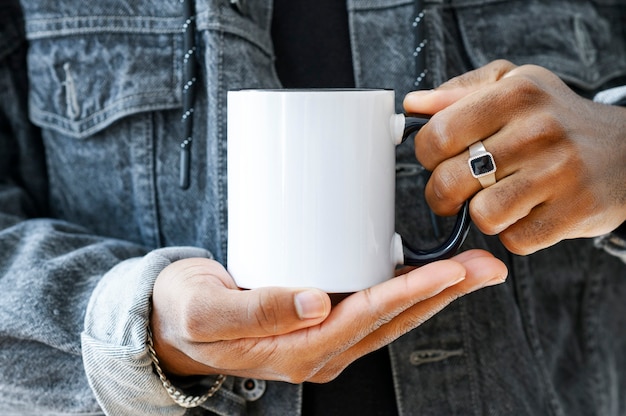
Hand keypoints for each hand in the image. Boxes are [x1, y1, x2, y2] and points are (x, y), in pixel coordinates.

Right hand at [150, 251, 505, 382]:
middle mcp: (319, 351)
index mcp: (296, 352)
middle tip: (485, 266)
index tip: (450, 271)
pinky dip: (403, 289)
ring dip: (432, 292)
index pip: (365, 319)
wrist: (172, 325)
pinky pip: (371, 308)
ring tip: (470, 267)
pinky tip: (422, 271)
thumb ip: (257, 311)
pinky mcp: (319, 321)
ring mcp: (322, 339)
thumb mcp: (208, 313)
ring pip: (389, 316)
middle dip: (441, 293)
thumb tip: (316, 302)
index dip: (410, 294)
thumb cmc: (185, 315)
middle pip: (392, 319)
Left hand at [404, 60, 625, 254]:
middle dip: (442, 195)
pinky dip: (513, 233)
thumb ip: (459, 92)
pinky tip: (527, 213)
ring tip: (496, 200)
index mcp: (515, 93)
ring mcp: (559, 173)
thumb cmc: (556, 118)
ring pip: (481, 216)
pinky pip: (514, 241)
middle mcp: (538, 131)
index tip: (438, 160)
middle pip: (450, 181)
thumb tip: (414, 105)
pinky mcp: (574, 213)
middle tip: (457, 191)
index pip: (437, 135)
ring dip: (481, 216)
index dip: (427, 156)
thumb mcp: (513, 86)